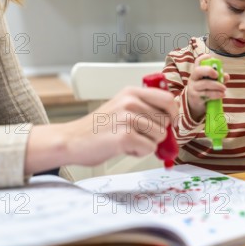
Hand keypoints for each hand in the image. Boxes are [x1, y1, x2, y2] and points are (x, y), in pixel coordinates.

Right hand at [25, 86, 177, 173]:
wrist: (72, 140)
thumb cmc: (97, 128)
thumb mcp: (121, 108)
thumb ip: (144, 109)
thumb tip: (171, 120)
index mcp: (131, 92)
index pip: (167, 99)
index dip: (172, 114)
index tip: (169, 123)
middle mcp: (130, 102)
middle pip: (166, 121)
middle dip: (156, 133)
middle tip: (136, 135)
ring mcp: (127, 118)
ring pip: (160, 136)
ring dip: (147, 143)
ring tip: (127, 141)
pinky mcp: (125, 136)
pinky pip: (149, 148)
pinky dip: (139, 152)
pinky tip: (123, 148)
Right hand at [186, 54, 228, 121]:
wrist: (194, 104)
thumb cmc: (204, 90)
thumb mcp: (210, 82)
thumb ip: (219, 78)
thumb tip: (226, 76)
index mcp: (197, 72)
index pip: (198, 62)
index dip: (204, 58)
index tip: (211, 58)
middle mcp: (193, 78)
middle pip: (198, 71)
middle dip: (209, 70)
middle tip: (217, 75)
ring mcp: (193, 88)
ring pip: (205, 84)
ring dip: (217, 85)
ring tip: (224, 88)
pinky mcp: (196, 97)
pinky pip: (207, 94)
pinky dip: (216, 94)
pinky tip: (222, 94)